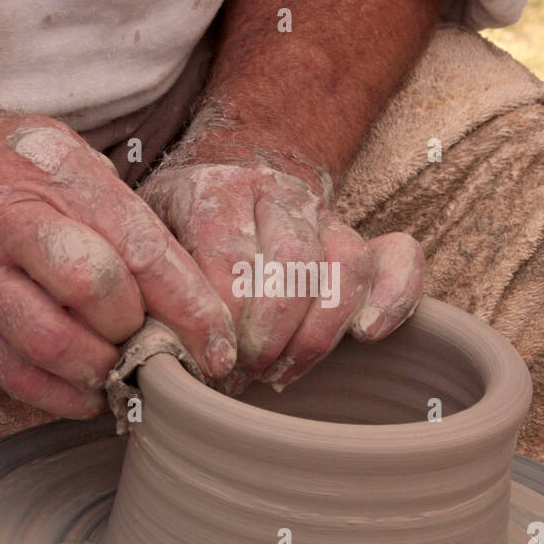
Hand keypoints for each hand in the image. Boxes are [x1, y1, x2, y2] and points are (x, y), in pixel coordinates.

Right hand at [0, 104, 236, 416]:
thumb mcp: (62, 154)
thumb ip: (119, 212)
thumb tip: (188, 287)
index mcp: (48, 173)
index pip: (137, 247)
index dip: (189, 305)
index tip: (218, 344)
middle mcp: (3, 223)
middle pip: (95, 293)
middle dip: (141, 331)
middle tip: (162, 346)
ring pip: (54, 346)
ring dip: (105, 371)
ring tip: (125, 368)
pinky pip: (16, 376)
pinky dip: (65, 395)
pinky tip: (88, 389)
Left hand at [143, 162, 423, 389]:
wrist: (224, 170)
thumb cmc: (175, 226)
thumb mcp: (146, 239)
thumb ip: (151, 284)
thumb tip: (152, 349)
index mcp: (215, 190)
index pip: (228, 259)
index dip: (223, 322)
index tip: (210, 364)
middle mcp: (276, 193)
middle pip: (292, 262)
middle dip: (269, 333)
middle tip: (243, 373)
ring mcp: (323, 214)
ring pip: (344, 263)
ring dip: (316, 332)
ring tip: (282, 373)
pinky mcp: (358, 235)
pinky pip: (397, 256)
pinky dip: (395, 295)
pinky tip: (369, 334)